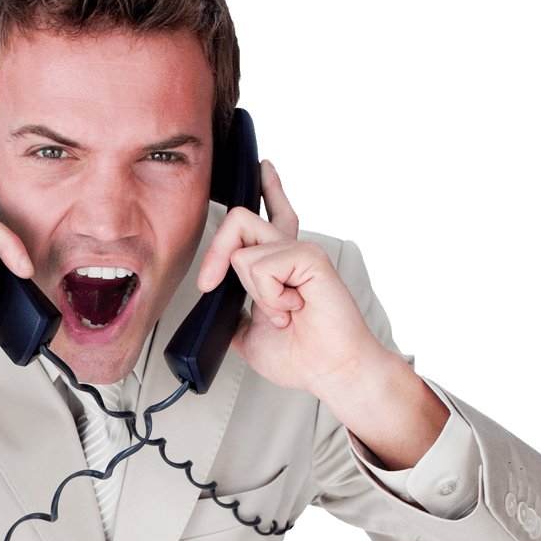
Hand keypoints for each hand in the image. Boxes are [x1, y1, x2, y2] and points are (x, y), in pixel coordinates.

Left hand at [198, 161, 447, 467]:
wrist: (330, 371)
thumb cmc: (301, 356)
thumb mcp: (248, 332)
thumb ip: (234, 308)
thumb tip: (217, 299)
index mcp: (281, 265)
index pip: (274, 212)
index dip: (268, 188)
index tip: (263, 168)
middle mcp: (291, 252)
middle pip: (239, 220)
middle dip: (215, 254)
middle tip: (210, 284)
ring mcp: (301, 252)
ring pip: (243, 254)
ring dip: (256, 295)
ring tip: (284, 312)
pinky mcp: (310, 258)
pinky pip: (262, 267)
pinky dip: (269, 297)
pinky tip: (294, 308)